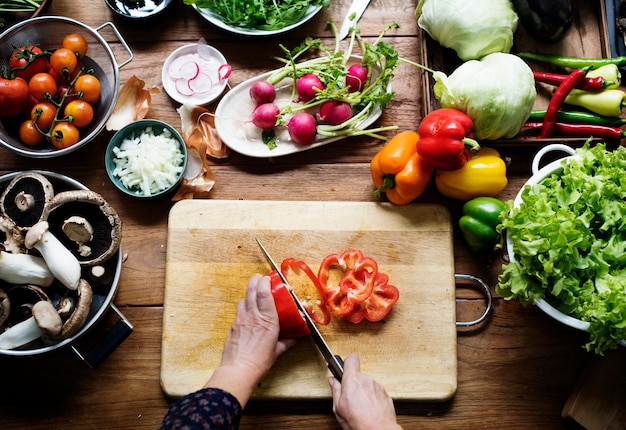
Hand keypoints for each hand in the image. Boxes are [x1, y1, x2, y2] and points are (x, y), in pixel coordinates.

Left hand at [204, 274, 295, 405]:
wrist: (238, 371)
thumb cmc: (258, 363)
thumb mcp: (276, 351)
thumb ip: (286, 342)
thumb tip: (294, 339)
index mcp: (267, 321)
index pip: (264, 293)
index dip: (266, 282)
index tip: (269, 279)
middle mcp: (253, 317)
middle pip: (251, 290)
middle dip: (255, 280)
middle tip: (259, 278)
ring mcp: (241, 320)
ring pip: (243, 299)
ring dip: (248, 293)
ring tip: (253, 293)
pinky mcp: (233, 326)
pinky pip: (238, 311)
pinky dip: (243, 307)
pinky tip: (247, 312)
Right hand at [329, 354, 401, 429]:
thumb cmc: (359, 422)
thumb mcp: (339, 408)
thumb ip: (335, 391)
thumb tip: (333, 382)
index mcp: (352, 380)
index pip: (351, 359)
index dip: (347, 363)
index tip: (344, 370)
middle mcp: (366, 379)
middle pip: (358, 374)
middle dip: (354, 383)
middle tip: (349, 397)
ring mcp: (377, 386)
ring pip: (367, 383)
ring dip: (364, 391)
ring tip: (360, 406)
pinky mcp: (385, 393)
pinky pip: (376, 391)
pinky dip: (372, 398)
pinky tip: (369, 408)